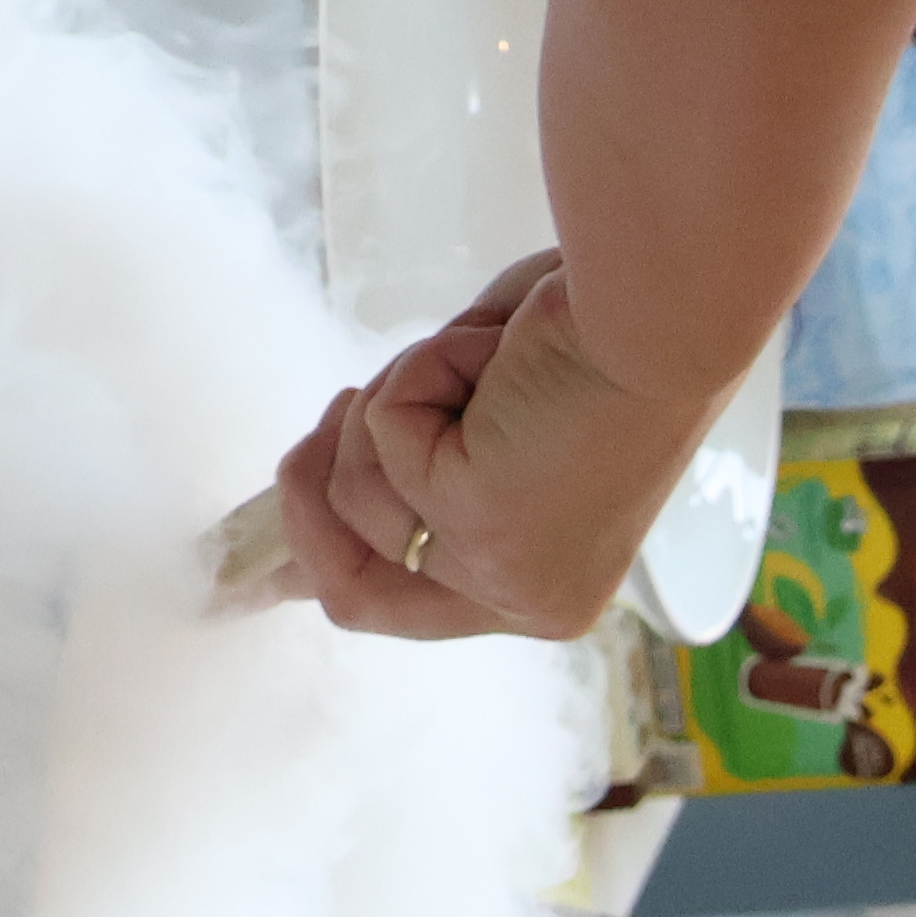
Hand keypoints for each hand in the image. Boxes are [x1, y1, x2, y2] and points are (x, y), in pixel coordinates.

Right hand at [274, 252, 726, 643]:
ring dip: (397, 399)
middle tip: (344, 403)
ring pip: (355, 493)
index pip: (403, 610)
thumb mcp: (494, 416)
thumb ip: (419, 463)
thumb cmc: (602, 333)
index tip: (251, 570)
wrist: (664, 307)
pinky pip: (382, 437)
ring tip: (482, 360)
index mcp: (544, 587)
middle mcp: (528, 601)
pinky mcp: (480, 525)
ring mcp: (502, 575)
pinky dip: (422, 371)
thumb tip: (315, 480)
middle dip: (314, 492)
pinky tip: (497, 355)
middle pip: (351, 594)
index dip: (322, 570)